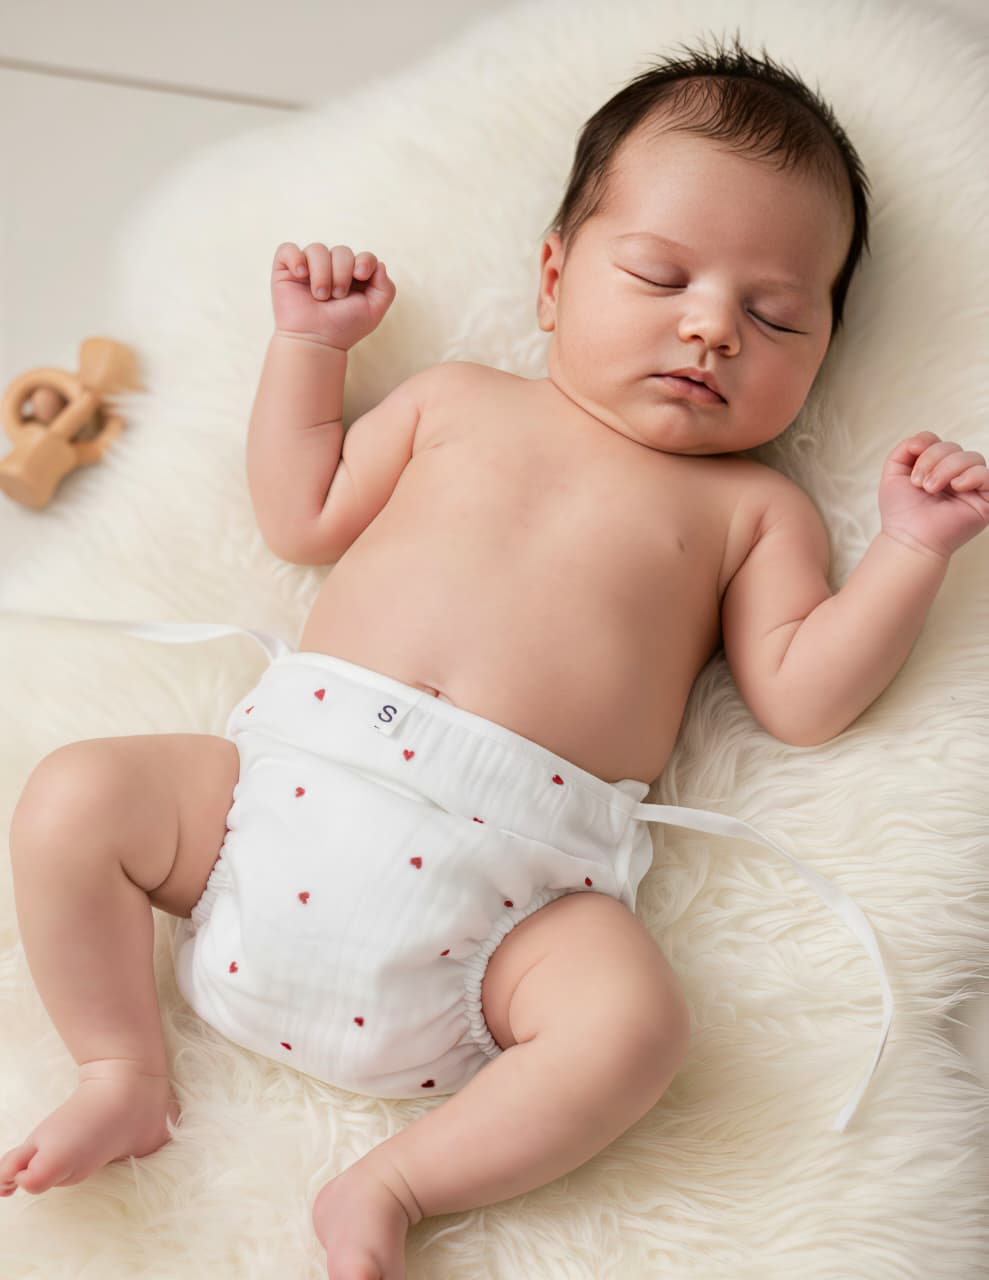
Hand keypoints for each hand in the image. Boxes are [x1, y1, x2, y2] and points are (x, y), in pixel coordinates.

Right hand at [270, 242, 395, 349]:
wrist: (316, 342)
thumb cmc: (344, 328)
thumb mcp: (374, 311)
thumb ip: (386, 287)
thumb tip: (378, 264)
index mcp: (353, 276)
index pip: (364, 256)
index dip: (364, 261)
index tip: (360, 275)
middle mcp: (331, 268)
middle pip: (342, 251)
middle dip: (342, 273)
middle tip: (337, 296)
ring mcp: (309, 267)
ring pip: (317, 249)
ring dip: (321, 273)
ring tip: (320, 296)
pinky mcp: (286, 269)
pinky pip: (288, 249)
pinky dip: (296, 259)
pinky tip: (301, 275)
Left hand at [879, 431, 988, 559]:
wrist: (908, 538)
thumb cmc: (901, 511)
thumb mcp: (894, 473)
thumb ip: (904, 449)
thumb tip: (920, 440)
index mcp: (936, 467)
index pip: (938, 441)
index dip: (925, 444)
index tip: (912, 457)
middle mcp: (955, 474)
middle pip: (953, 447)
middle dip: (932, 460)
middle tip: (919, 484)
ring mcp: (971, 486)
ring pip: (971, 457)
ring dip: (947, 469)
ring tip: (931, 488)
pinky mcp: (985, 500)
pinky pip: (987, 475)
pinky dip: (970, 476)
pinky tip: (956, 487)